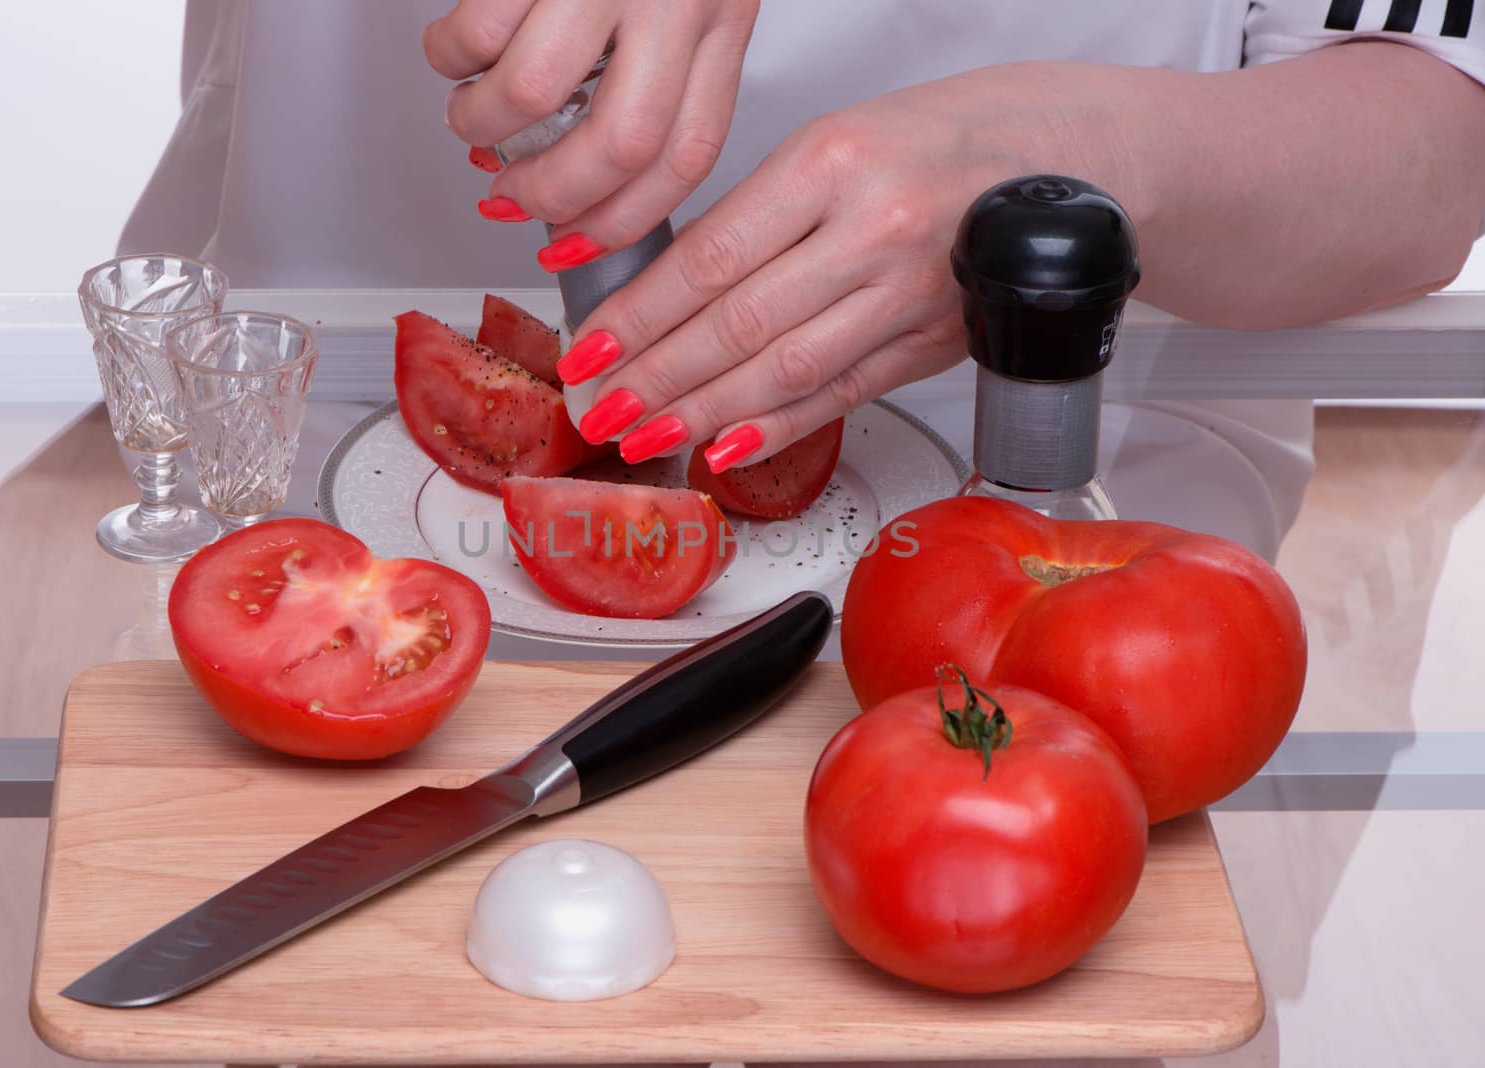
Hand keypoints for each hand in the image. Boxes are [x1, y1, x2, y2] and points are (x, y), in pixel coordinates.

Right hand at [424, 0, 759, 261]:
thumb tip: (592, 168)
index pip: (687, 157)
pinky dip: (452, 57)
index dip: (625, 221)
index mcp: (721, 19)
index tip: (576, 246)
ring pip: (538, 97)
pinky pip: (483, 28)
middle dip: (551, 198)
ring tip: (472, 121)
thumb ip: (664, 66)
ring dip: (485, 129)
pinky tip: (453, 51)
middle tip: (510, 196)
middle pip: (620, 148)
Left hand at [561, 65, 1131, 466]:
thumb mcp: (834, 145)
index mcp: (834, 162)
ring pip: (787, 369)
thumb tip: (663, 293)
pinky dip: (781, 425)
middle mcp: (874, 230)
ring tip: (645, 435)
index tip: (588, 350)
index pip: (710, 258)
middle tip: (599, 410)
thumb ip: (757, 221)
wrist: (1064, 159)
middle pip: (739, 323)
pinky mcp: (932, 343)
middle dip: (656, 377)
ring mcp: (909, 294)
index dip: (638, 317)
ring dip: (706, 412)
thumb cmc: (939, 142)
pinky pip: (843, 393)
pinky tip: (729, 447)